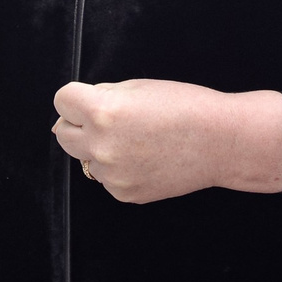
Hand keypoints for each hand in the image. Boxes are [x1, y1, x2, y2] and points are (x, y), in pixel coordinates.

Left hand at [50, 79, 280, 203]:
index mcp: (103, 112)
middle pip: (62, 133)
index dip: (76, 97)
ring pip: (84, 158)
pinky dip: (118, 168)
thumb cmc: (185, 106)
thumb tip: (72, 111)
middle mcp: (102, 146)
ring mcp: (112, 174)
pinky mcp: (124, 193)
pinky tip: (145, 158)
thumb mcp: (138, 87)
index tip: (89, 99)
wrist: (220, 142)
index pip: (61, 101)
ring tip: (135, 140)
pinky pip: (106, 178)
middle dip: (78, 123)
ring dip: (99, 148)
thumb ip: (101, 96)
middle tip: (109, 119)